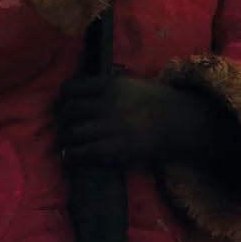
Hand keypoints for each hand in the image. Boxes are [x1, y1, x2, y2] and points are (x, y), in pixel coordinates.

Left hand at [56, 72, 219, 168]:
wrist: (179, 121)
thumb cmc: (158, 100)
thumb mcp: (132, 83)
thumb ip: (109, 86)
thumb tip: (86, 91)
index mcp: (109, 85)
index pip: (72, 89)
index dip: (63, 97)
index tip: (63, 103)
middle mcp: (105, 105)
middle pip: (69, 111)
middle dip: (62, 119)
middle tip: (62, 125)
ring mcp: (109, 127)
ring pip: (73, 132)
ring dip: (65, 138)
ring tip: (64, 142)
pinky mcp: (115, 147)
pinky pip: (85, 152)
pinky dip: (72, 156)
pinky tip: (68, 158)